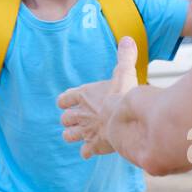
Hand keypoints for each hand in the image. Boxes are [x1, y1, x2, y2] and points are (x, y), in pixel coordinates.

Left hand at [58, 36, 138, 158]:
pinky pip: (85, 152)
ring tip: (83, 135)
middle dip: (70, 120)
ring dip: (74, 135)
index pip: (64, 99)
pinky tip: (95, 149)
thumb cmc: (122, 95)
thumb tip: (127, 39)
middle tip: (80, 119)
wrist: (125, 120)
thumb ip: (124, 56)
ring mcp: (85, 132)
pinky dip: (88, 151)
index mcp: (82, 96)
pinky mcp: (93, 146)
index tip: (71, 102)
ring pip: (69, 136)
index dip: (66, 101)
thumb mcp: (123, 72)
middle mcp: (80, 115)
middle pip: (65, 119)